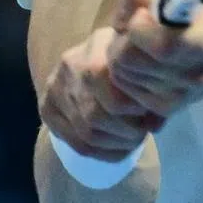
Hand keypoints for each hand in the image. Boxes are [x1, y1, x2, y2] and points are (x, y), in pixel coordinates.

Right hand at [40, 27, 163, 162]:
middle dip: (126, 133)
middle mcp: (70, 68)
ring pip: (86, 134)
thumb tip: (155, 124)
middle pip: (97, 118)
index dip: (135, 114)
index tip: (149, 115)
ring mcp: (55, 89)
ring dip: (115, 145)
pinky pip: (75, 143)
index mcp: (95, 50)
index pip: (114, 99)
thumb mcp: (140, 62)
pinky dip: (102, 153)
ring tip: (132, 140)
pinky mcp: (47, 107)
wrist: (94, 49)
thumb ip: (151, 90)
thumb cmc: (125, 55)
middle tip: (142, 132)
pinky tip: (118, 149)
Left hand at [108, 0, 202, 117]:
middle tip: (135, 28)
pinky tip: (143, 60)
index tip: (146, 13)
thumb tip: (119, 22)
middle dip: (123, 39)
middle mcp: (193, 75)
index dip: (140, 25)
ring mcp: (178, 96)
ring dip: (121, 54)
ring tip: (140, 43)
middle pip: (127, 59)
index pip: (160, 45)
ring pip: (121, 73)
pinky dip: (126, 71)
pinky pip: (124, 88)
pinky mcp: (165, 108)